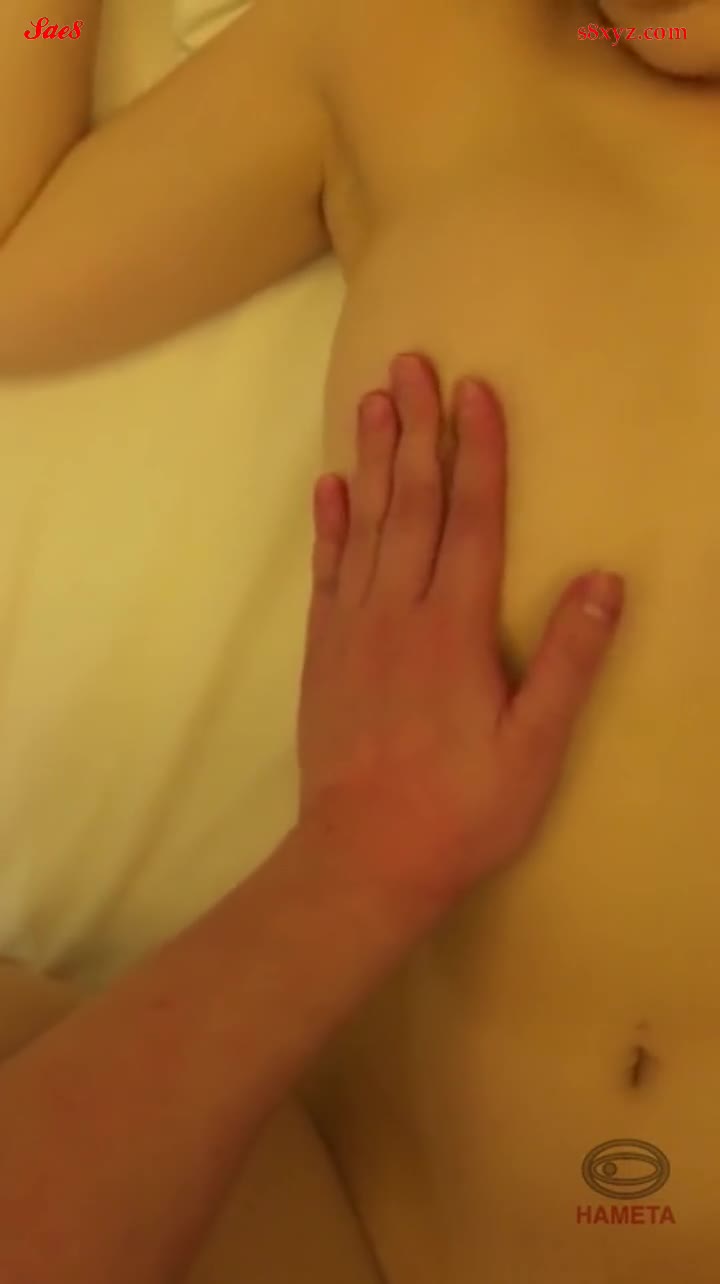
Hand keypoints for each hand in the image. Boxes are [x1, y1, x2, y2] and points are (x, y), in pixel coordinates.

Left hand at [298, 354, 623, 906]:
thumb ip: (568, 662)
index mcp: (456, 628)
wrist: (362, 855)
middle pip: (413, 504)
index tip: (476, 392)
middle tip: (412, 363)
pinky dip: (330, 523)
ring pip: (366, 524)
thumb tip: (604, 581)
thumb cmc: (461, 809)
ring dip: (374, 458)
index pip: (474, 520)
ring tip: (375, 399)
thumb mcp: (534, 747)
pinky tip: (330, 485)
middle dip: (417, 430)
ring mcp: (353, 628)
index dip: (478, 452)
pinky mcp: (323, 650)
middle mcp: (399, 611)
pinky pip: (327, 570)